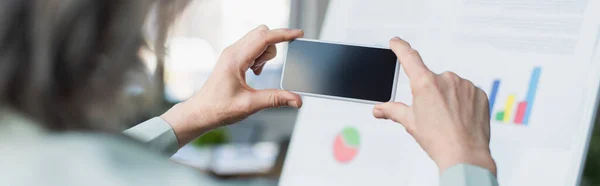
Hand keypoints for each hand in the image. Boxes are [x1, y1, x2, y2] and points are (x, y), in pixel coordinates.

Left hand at [161, 25, 303, 145]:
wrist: (201, 112)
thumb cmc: (219, 108)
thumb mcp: (250, 105)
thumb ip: (275, 99)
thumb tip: (296, 100)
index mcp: (235, 59)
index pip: (264, 38)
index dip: (284, 34)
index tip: (298, 34)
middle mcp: (233, 51)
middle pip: (262, 33)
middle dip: (273, 46)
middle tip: (267, 68)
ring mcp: (232, 53)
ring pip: (259, 39)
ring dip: (266, 53)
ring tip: (258, 73)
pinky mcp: (233, 58)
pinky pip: (253, 47)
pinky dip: (260, 56)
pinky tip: (255, 72)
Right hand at [372, 37, 495, 174]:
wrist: (465, 155)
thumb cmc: (438, 140)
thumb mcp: (410, 123)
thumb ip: (393, 111)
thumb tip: (378, 109)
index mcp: (425, 84)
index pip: (409, 57)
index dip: (400, 48)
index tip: (396, 42)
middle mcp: (446, 79)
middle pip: (432, 79)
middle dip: (430, 92)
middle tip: (432, 113)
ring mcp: (464, 85)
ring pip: (451, 86)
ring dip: (448, 97)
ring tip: (448, 118)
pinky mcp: (479, 93)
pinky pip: (467, 92)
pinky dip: (463, 102)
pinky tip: (461, 117)